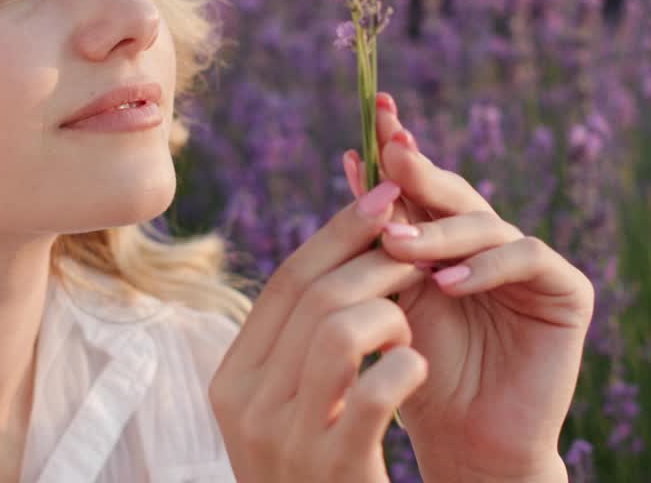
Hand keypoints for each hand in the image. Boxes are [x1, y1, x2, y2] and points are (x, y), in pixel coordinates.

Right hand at [208, 175, 434, 481]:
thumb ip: (301, 340)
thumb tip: (346, 250)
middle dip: (376, 259)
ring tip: (411, 322)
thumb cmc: (317, 470)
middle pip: (313, 297)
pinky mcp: (334, 469)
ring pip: (342, 331)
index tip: (384, 195)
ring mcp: (287, 441)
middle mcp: (247, 406)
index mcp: (231, 380)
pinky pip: (379, 391)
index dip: (338, 232)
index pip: (285, 283)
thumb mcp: (290, 404)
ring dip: (391, 312)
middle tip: (419, 247)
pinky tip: (416, 369)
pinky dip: (407, 368)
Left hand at [339, 92, 593, 482]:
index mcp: (445, 239)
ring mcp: (529, 263)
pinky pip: (527, 256)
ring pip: (485, 221)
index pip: (421, 183)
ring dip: (439, 230)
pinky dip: (486, 266)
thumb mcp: (390, 296)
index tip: (374, 113)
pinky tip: (449, 284)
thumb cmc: (420, 373)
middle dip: (420, 170)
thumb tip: (353, 160)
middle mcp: (489, 242)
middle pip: (454, 191)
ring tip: (399, 247)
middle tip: (392, 153)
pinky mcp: (567, 290)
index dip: (400, 147)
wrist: (464, 442)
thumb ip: (379, 236)